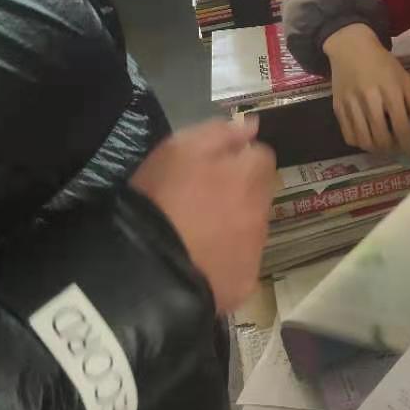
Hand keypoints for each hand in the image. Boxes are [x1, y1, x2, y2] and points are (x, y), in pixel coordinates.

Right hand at [130, 120, 276, 313]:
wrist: (147, 270)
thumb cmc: (161, 199)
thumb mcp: (180, 148)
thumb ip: (221, 132)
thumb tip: (253, 125)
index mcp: (250, 175)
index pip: (261, 156)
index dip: (236, 160)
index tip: (209, 169)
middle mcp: (262, 211)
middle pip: (259, 194)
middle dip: (239, 193)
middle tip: (200, 202)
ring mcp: (256, 251)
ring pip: (252, 230)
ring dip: (234, 227)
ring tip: (196, 235)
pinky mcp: (244, 284)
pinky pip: (241, 266)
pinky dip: (226, 262)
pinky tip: (200, 264)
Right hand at [323, 23, 409, 155]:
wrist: (351, 48)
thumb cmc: (382, 63)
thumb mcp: (404, 79)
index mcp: (390, 90)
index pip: (400, 126)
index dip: (407, 143)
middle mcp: (370, 99)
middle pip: (381, 137)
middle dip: (392, 149)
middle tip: (397, 149)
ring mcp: (351, 104)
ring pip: (364, 140)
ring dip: (376, 150)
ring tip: (383, 147)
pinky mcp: (337, 107)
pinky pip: (348, 135)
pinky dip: (359, 143)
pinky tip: (367, 140)